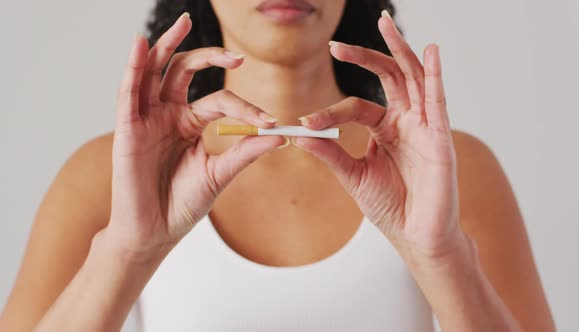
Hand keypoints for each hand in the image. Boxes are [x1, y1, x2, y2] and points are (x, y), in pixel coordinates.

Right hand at [106, 13, 285, 260]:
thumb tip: (281, 135)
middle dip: (208, 56)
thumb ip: (245, 152)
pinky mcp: (128, 129)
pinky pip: (129, 92)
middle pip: (183, 71)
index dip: (245, 109)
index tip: (269, 122)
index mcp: (190, 123)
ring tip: (183, 21)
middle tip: (237, 56)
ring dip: (167, 45)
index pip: (219, 101)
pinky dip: (133, 67)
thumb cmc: (182, 204)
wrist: (155, 233)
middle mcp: (168, 114)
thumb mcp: (219, 174)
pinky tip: (141, 45)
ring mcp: (147, 119)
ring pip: (154, 71)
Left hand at [293, 11, 467, 266]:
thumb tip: (298, 134)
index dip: (330, 113)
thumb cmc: (390, 206)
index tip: (305, 123)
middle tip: (336, 45)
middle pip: (387, 77)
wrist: (415, 235)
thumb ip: (330, 153)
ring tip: (384, 23)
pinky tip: (430, 51)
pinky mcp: (440, 136)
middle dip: (365, 57)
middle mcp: (405, 121)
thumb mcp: (353, 176)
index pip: (356, 107)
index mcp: (385, 129)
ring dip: (398, 50)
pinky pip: (438, 99)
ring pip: (412, 78)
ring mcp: (424, 125)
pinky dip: (435, 74)